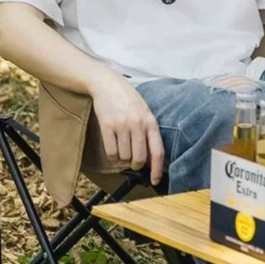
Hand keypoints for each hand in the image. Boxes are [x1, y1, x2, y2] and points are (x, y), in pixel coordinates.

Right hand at [89, 71, 164, 185]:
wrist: (107, 84)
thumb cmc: (128, 99)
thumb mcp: (144, 112)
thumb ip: (149, 132)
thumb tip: (150, 159)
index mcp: (151, 122)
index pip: (158, 151)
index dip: (157, 169)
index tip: (155, 180)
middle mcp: (138, 124)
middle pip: (139, 159)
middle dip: (136, 165)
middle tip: (132, 161)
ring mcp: (122, 125)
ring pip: (124, 158)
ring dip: (122, 159)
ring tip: (121, 147)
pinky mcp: (107, 126)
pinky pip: (111, 153)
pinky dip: (112, 156)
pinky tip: (113, 147)